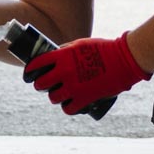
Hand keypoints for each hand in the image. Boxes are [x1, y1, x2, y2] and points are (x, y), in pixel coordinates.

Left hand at [23, 32, 151, 115]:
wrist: (125, 59)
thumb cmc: (104, 48)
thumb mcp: (80, 44)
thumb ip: (65, 51)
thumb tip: (53, 57)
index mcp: (62, 56)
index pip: (37, 64)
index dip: (30, 70)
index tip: (29, 74)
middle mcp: (65, 72)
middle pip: (41, 84)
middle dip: (41, 85)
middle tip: (44, 85)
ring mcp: (74, 86)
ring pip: (53, 98)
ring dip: (55, 97)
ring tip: (59, 95)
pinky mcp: (85, 98)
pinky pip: (68, 109)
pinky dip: (68, 108)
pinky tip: (70, 105)